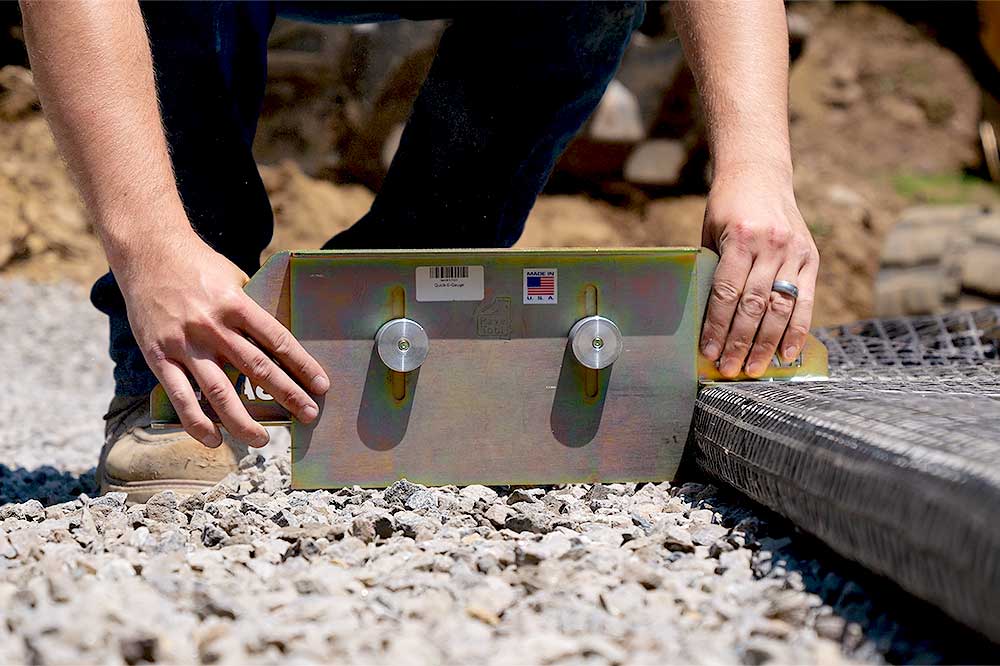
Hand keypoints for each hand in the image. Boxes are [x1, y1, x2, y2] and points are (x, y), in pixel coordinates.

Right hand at [117, 232, 328, 446]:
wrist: (146, 252)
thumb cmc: (198, 265)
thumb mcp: (234, 277)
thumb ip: (251, 308)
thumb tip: (277, 340)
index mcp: (236, 303)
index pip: (278, 340)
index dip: (302, 365)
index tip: (321, 386)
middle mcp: (212, 325)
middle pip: (257, 368)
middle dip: (287, 395)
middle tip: (309, 415)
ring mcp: (184, 343)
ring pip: (219, 391)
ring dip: (242, 420)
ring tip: (263, 439)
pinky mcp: (159, 355)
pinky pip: (180, 396)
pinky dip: (196, 421)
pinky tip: (213, 440)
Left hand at [699, 168, 818, 377]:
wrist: (759, 174)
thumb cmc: (726, 207)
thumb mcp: (711, 232)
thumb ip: (714, 269)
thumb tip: (707, 319)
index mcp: (741, 237)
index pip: (727, 292)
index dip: (718, 326)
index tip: (708, 351)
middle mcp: (771, 245)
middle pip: (754, 304)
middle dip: (740, 342)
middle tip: (729, 369)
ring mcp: (794, 252)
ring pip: (781, 307)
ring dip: (767, 343)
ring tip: (754, 369)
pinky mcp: (811, 257)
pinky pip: (806, 301)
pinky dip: (797, 330)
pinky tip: (787, 353)